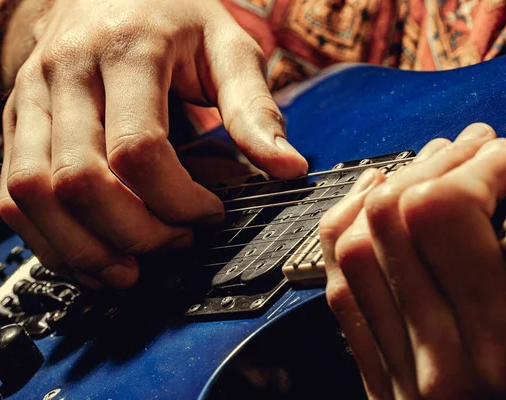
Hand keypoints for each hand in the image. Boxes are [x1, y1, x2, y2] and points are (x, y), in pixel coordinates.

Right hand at [0, 0, 307, 287]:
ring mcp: (30, 98)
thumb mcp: (226, 46)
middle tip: (174, 245)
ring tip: (126, 271)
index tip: (209, 214)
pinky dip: (47, 238)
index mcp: (126, 50)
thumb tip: (287, 168)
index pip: (138, 149)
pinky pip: (11, 194)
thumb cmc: (170, 15)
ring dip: (82, 249)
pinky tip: (87, 254)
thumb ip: (254, 109)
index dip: (177, 201)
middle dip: (133, 234)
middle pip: (80, 180)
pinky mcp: (14, 122)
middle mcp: (66, 73)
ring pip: (32, 194)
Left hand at [319, 123, 505, 398]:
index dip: (483, 165)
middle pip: (394, 218)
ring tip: (434, 160)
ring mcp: (401, 369)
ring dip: (394, 186)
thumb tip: (502, 187)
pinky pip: (341, 286)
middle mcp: (439, 359)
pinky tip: (374, 200)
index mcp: (502, 349)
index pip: (444, 213)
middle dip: (440, 162)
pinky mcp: (382, 377)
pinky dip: (350, 232)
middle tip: (479, 144)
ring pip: (356, 243)